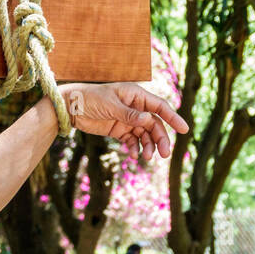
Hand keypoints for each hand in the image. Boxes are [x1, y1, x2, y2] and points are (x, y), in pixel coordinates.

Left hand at [58, 82, 188, 158]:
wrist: (69, 108)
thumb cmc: (89, 99)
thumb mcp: (109, 105)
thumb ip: (129, 114)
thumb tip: (148, 119)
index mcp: (135, 95)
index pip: (159, 107)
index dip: (173, 117)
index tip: (185, 129)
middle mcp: (135, 107)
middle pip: (154, 124)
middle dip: (160, 138)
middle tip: (164, 154)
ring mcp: (127, 119)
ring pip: (145, 134)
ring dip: (149, 146)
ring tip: (147, 157)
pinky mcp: (119, 130)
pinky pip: (132, 140)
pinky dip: (135, 147)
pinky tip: (134, 154)